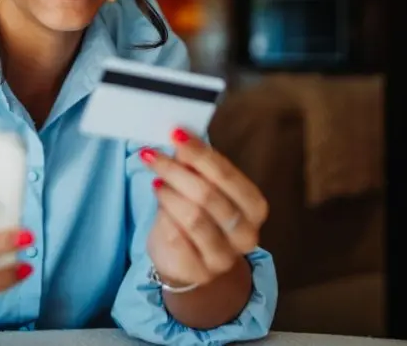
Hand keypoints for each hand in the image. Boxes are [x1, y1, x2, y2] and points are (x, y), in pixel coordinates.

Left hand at [140, 128, 267, 287]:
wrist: (190, 262)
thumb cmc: (199, 216)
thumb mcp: (203, 187)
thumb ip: (197, 166)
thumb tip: (180, 137)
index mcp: (254, 207)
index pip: (228, 175)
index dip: (200, 154)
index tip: (176, 135)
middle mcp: (246, 234)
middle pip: (208, 196)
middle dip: (177, 171)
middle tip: (152, 155)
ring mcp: (223, 257)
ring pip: (192, 217)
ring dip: (169, 193)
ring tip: (156, 180)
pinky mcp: (198, 272)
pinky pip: (176, 237)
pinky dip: (163, 215)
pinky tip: (158, 201)